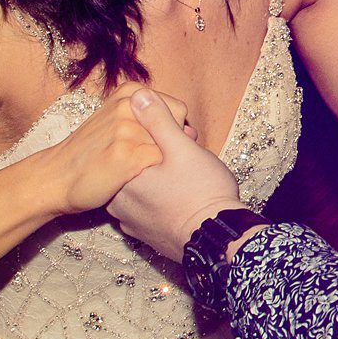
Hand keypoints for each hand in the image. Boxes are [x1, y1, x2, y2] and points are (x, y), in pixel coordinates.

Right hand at [41, 85, 185, 213]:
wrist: (56, 177)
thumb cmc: (91, 152)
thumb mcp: (117, 121)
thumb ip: (152, 120)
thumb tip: (192, 132)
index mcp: (129, 92)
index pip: (177, 108)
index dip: (174, 132)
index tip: (157, 145)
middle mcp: (129, 105)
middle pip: (178, 127)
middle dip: (173, 146)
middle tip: (148, 160)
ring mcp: (128, 129)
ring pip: (171, 145)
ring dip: (164, 162)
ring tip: (138, 170)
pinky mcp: (128, 155)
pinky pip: (161, 163)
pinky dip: (156, 175)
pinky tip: (136, 180)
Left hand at [107, 89, 243, 252]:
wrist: (218, 242)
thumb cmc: (202, 193)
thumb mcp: (183, 149)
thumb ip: (158, 120)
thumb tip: (138, 95)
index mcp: (124, 177)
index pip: (128, 146)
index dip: (156, 137)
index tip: (182, 140)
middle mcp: (119, 202)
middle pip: (132, 168)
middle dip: (156, 159)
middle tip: (187, 159)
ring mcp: (130, 222)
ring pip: (138, 190)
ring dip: (156, 181)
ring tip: (186, 180)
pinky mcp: (144, 236)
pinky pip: (144, 210)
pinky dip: (157, 202)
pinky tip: (179, 199)